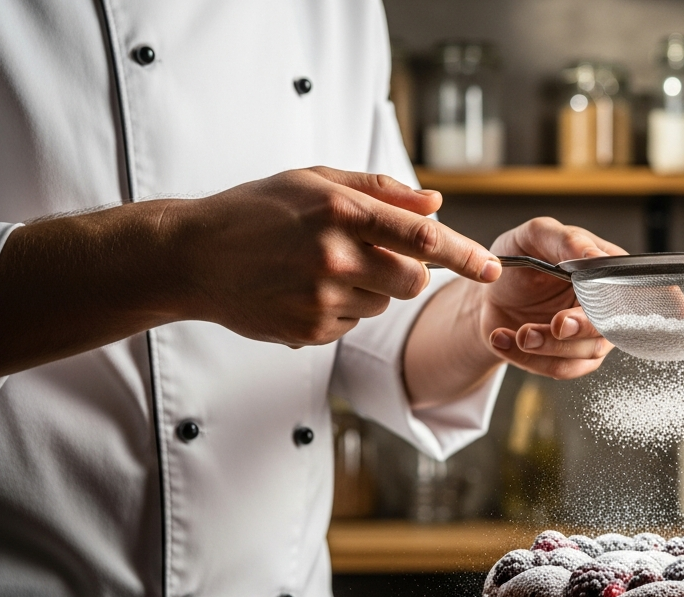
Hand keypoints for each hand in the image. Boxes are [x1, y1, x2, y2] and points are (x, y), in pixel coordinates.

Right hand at [171, 166, 500, 345]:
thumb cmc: (257, 211)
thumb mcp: (315, 180)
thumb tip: (435, 204)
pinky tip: (302, 290)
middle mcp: (334, 256)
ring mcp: (321, 297)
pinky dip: (339, 310)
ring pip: (383, 303)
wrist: (191, 256)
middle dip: (408, 272)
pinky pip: (352, 324)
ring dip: (368, 289)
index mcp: (340, 211)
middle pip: (414, 280)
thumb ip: (380, 191)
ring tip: (319, 269)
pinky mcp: (309, 330)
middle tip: (373, 257)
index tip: (491, 267)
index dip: (465, 254)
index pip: (422, 237)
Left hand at [480, 217, 623, 379]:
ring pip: (585, 353)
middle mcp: (605, 304)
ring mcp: (591, 334)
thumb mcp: (534, 237)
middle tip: (555, 325)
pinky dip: (528, 359)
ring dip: (548, 347)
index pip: (623, 289)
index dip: (608, 301)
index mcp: (606, 269)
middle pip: (610, 327)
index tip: (583, 300)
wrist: (489, 296)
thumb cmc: (516, 262)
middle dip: (579, 329)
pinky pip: (560, 369)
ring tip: (518, 333)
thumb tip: (594, 256)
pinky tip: (503, 339)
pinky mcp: (571, 358)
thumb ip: (565, 240)